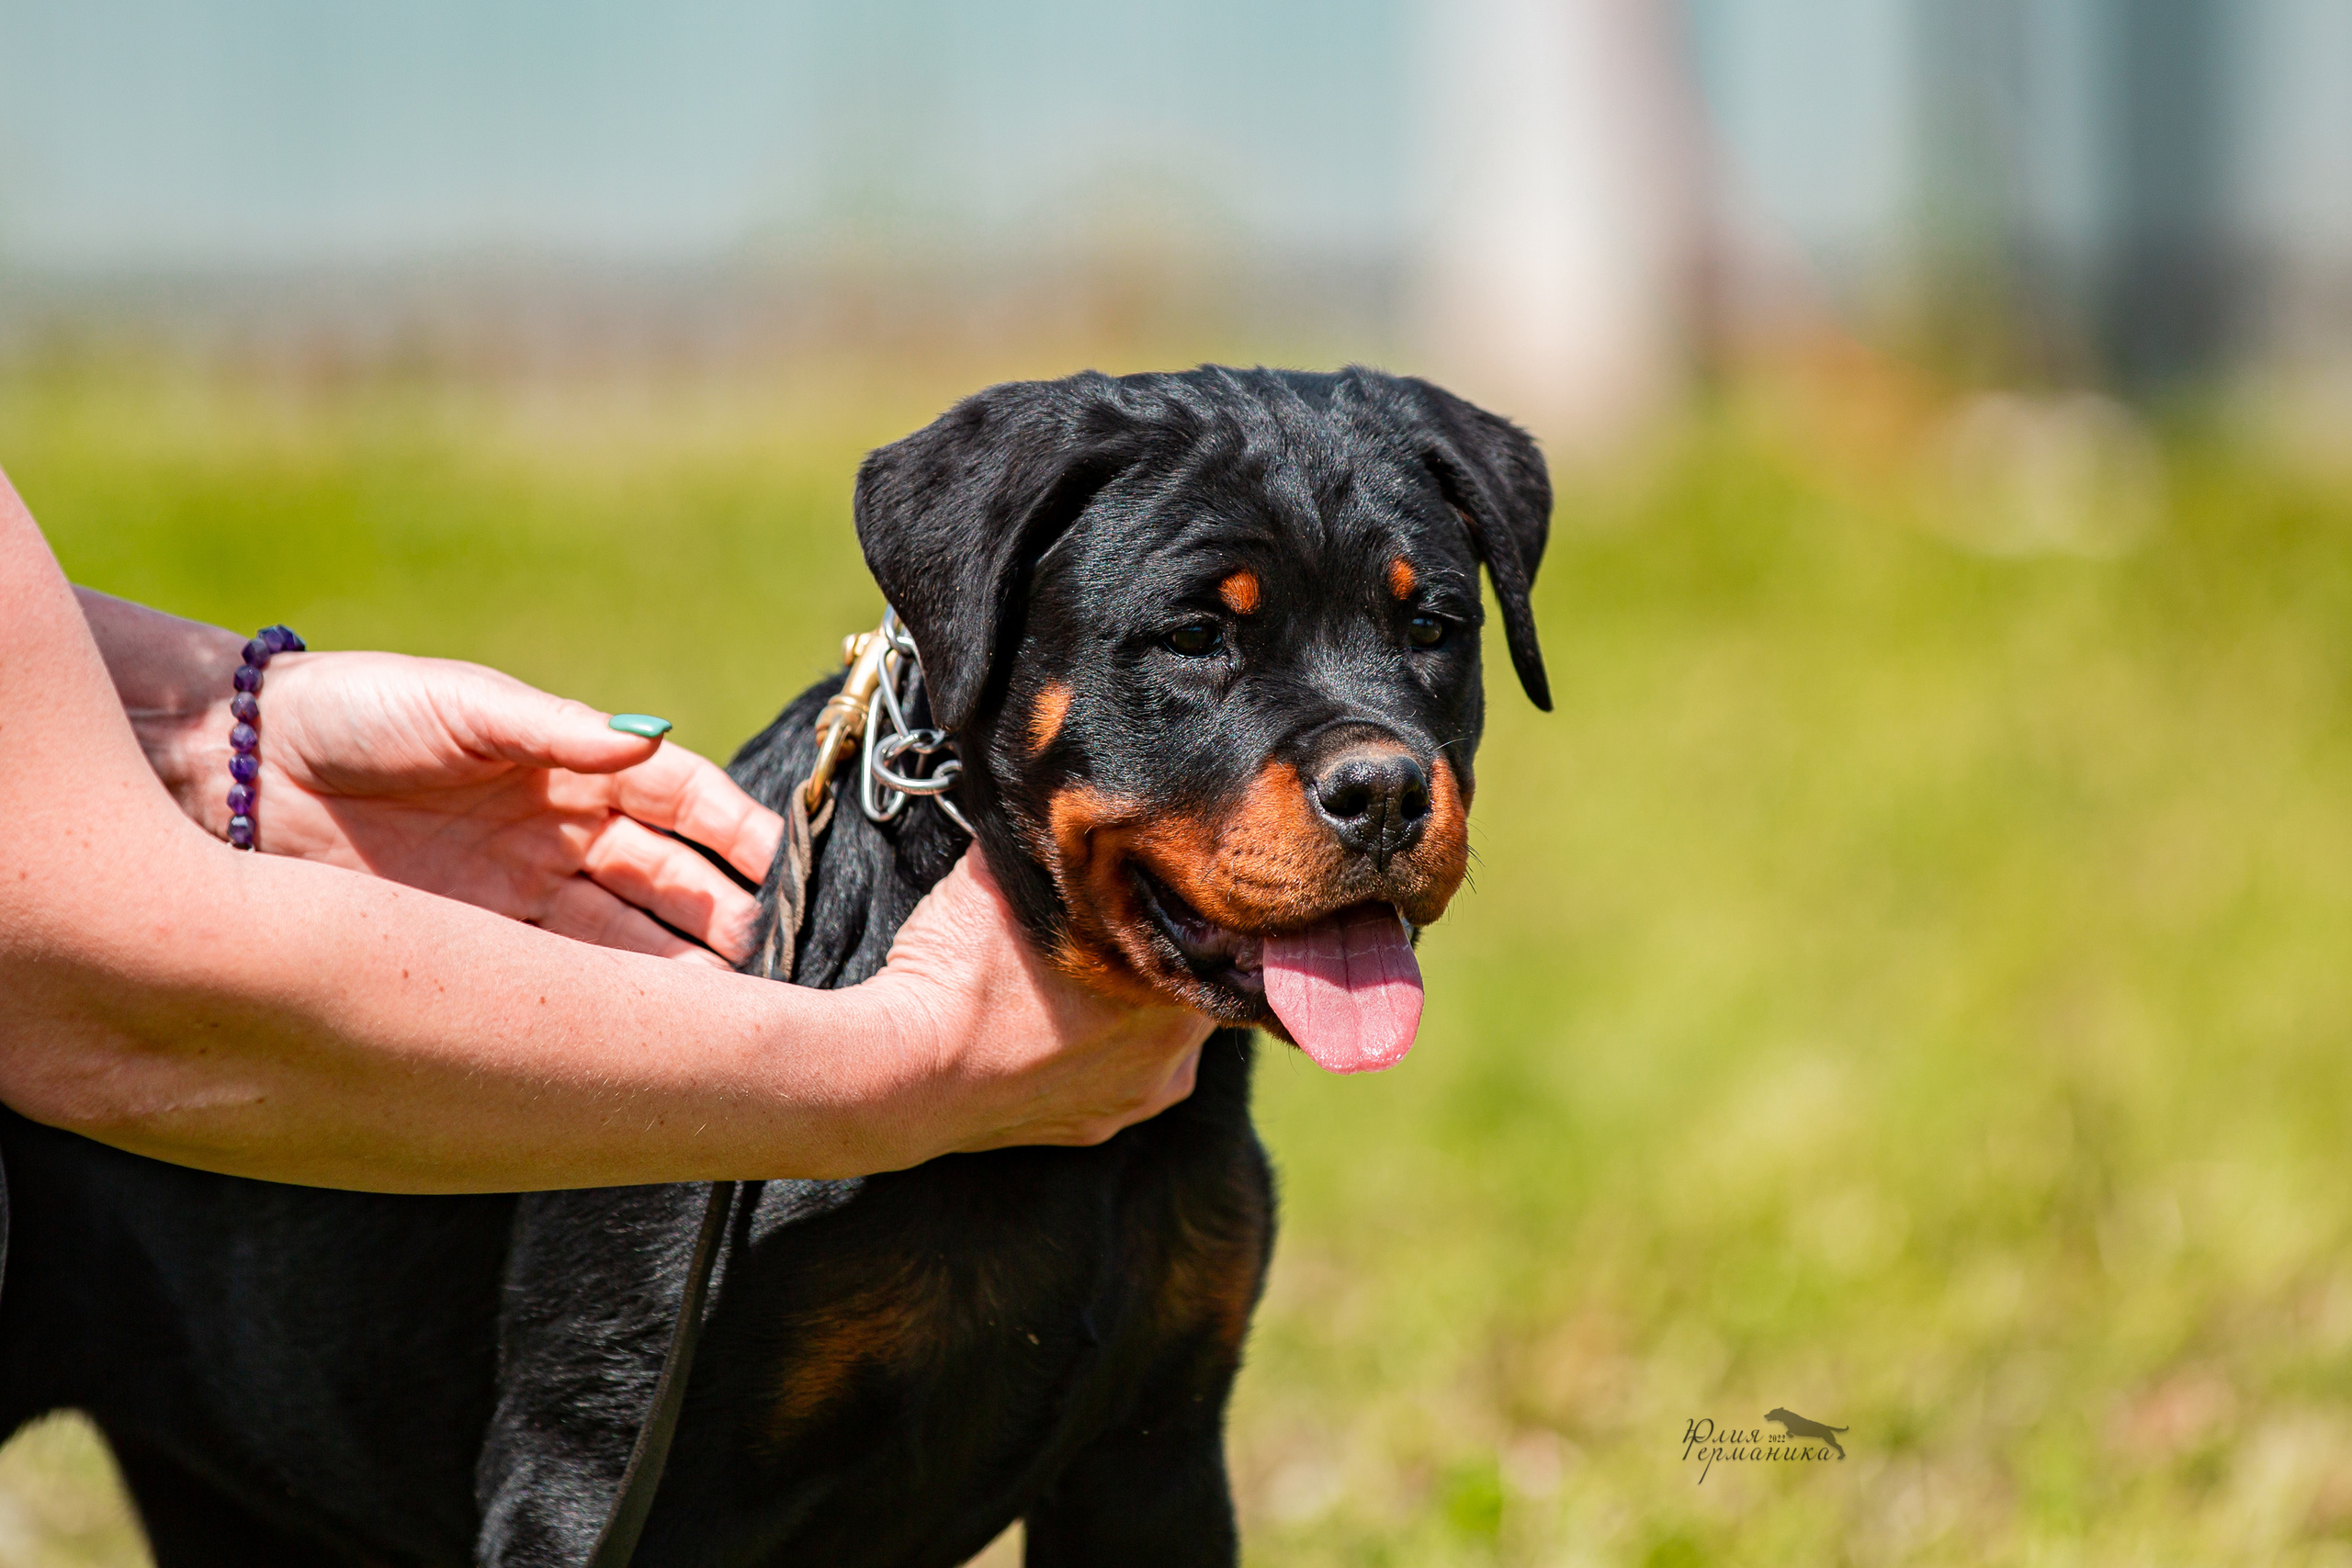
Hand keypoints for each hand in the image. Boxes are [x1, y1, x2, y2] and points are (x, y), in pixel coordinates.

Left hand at [234, 652, 781, 965]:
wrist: (228, 772)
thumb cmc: (349, 713)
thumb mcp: (460, 706)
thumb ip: (557, 729)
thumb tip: (649, 737)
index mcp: (568, 766)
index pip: (681, 797)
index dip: (736, 828)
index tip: (783, 862)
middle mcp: (557, 834)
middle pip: (668, 881)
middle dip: (725, 913)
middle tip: (769, 953)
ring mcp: (519, 895)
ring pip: (627, 940)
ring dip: (680, 971)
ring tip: (726, 1006)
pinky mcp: (471, 946)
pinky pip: (559, 978)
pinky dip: (609, 1004)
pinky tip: (647, 1030)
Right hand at [860, 845, 1213, 1157]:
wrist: (907, 1069)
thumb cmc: (963, 969)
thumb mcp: (1007, 876)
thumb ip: (1048, 846)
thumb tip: (1045, 795)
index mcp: (1173, 985)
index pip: (1212, 938)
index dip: (1180, 908)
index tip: (1152, 887)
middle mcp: (1173, 1052)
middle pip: (1187, 988)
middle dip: (1158, 958)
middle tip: (1117, 928)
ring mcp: (1134, 1098)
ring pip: (1159, 1040)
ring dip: (1135, 1010)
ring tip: (1090, 979)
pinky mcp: (1093, 1129)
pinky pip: (1117, 1080)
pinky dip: (1099, 1055)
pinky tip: (1068, 1029)